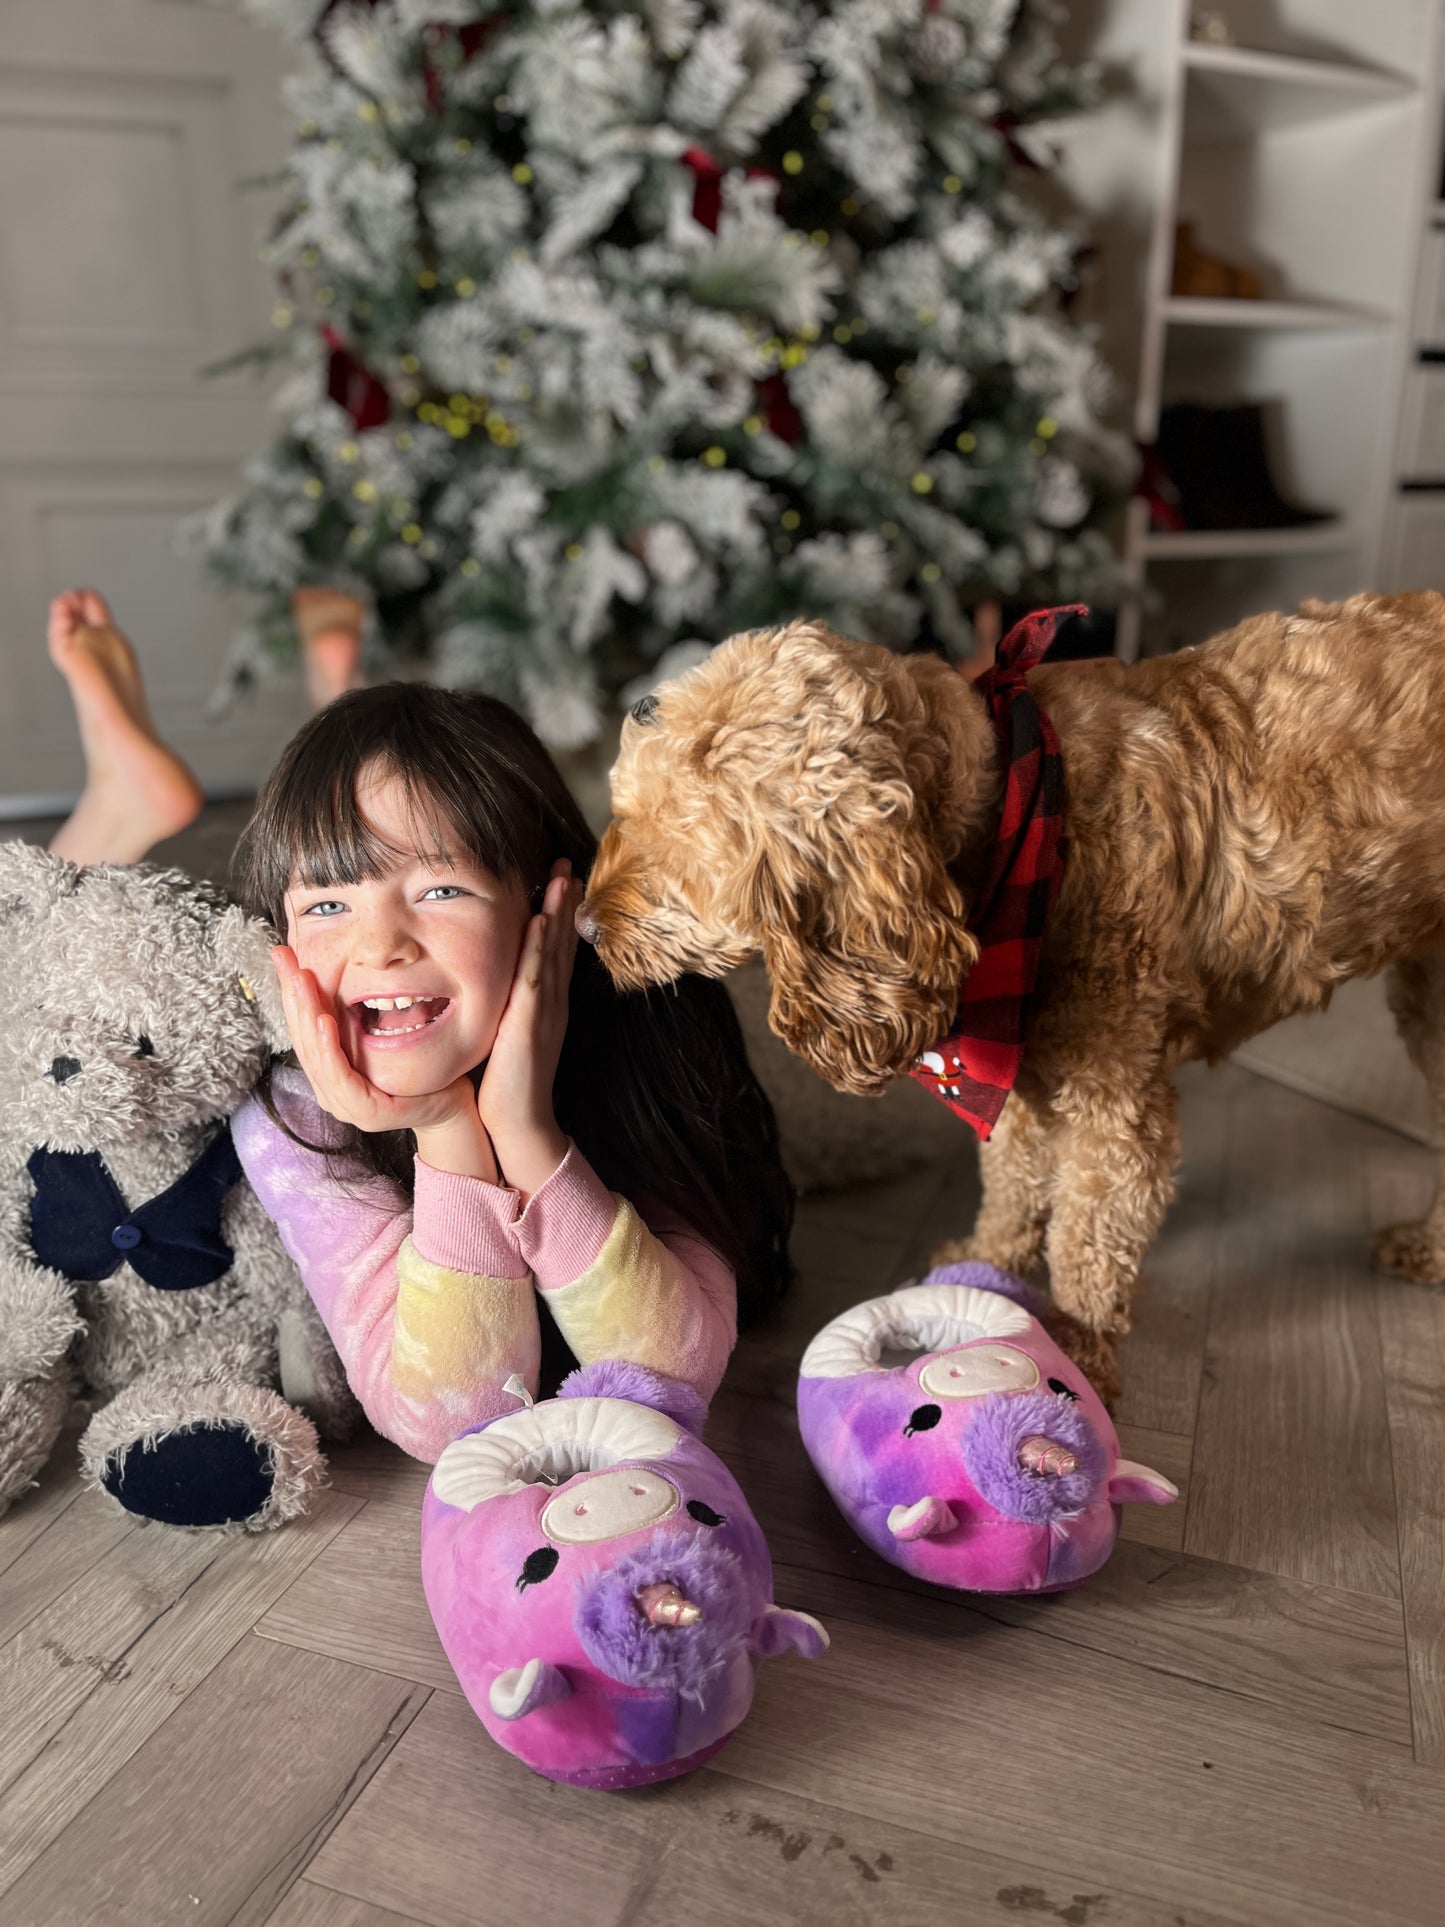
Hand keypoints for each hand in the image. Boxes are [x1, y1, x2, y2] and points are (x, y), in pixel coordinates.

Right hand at [271, 946, 494, 1176]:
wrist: (453, 1104)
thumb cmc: (420, 1069)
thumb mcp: (383, 1032)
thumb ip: (360, 1012)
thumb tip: (347, 966)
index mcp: (329, 1069)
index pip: (304, 1024)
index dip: (291, 989)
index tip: (282, 952)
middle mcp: (329, 1087)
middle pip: (303, 1036)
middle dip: (293, 994)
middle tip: (285, 957)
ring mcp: (344, 1104)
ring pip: (316, 1053)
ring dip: (306, 1014)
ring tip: (302, 981)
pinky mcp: (365, 1112)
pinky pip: (340, 1076)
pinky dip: (330, 1048)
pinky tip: (325, 1019)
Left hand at [478, 860, 582, 1198]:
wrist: (517, 1121)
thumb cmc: (507, 1083)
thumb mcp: (505, 1033)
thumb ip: (504, 1005)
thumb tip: (489, 981)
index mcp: (546, 1003)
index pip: (554, 949)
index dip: (559, 914)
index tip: (560, 880)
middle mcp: (552, 1001)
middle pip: (561, 942)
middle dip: (565, 902)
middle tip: (567, 864)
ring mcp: (546, 1011)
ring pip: (554, 952)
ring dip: (559, 913)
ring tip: (562, 878)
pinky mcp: (531, 1023)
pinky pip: (537, 979)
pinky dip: (540, 948)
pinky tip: (541, 923)